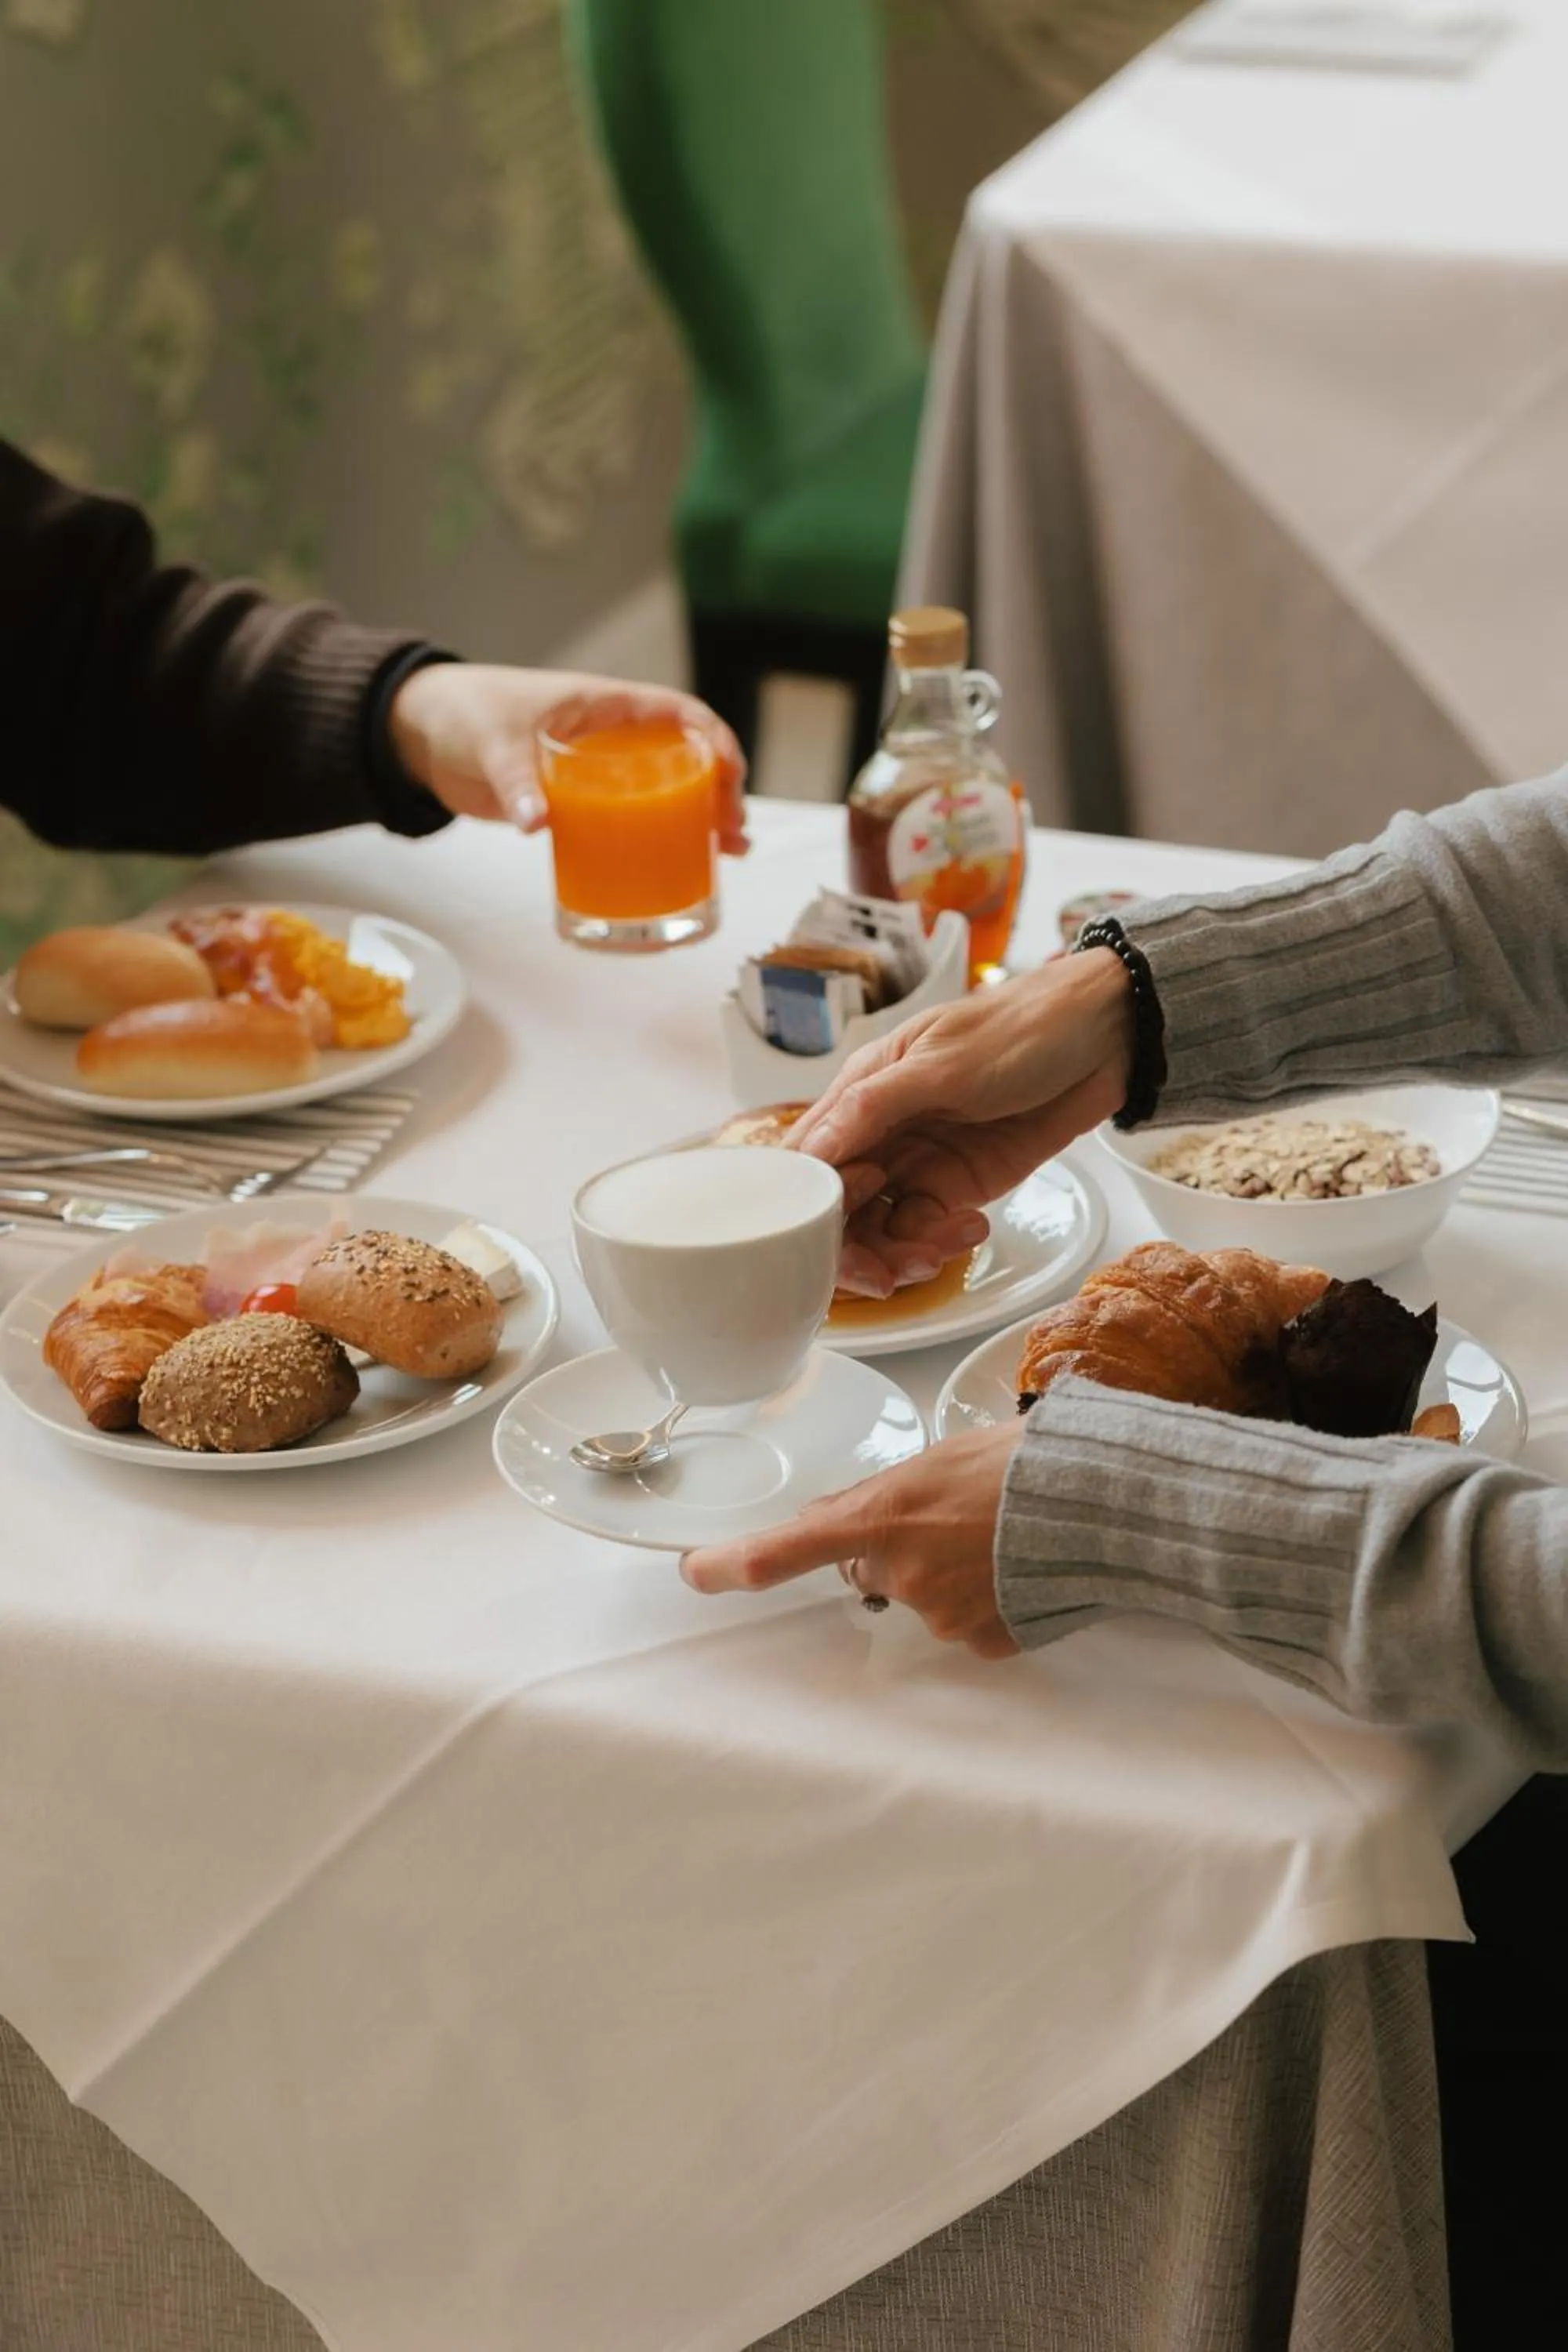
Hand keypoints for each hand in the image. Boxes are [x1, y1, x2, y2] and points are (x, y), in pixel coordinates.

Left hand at [387, 663, 748, 853]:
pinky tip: (680, 867)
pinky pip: (632, 820)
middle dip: (719, 792)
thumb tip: (536, 821)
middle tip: (731, 832)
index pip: (679, 713)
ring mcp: (599, 773)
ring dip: (700, 820)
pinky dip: (659, 840)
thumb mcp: (494, 742)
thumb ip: (515, 779)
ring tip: (728, 854)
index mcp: (605, 705)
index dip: (714, 739)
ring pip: (666, 793)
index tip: (730, 775)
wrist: (423, 735)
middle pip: (685, 760)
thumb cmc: (464, 714)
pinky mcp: (579, 803)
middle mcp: (612, 738)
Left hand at [681, 1424, 1021, 1659]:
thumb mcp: (935, 1461)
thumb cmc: (1020, 1463)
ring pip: (921, 1593)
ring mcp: (941, 1615)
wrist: (1099, 1502)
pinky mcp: (982, 1641)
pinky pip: (964, 1619)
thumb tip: (839, 1518)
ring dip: (945, 1567)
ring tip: (998, 1530)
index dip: (732, 1565)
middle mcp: (901, 1574)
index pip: (785, 1550)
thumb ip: (880, 1496)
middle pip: (869, 1566)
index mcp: (881, 1518)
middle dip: (894, 1545)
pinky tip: (1015, 1565)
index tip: (696, 1573)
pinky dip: (983, 1596)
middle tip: (951, 1511)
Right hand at [789, 950, 1134, 1296]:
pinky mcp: (959, 1187)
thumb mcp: (943, 1064)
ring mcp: (920, 1163)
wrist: (1107, 1039)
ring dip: (901, 1254)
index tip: (836, 1237)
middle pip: (839, 1210)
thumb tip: (812, 1150)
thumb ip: (873, 1108)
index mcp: (861, 1093)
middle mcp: (881, 1133)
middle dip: (855, 1250)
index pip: (809, 1164)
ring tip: (937, 1253)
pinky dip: (942, 1243)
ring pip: (881, 1230)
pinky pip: (928, 1232)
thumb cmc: (1022, 1028)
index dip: (812, 1209)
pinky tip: (973, 1228)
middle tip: (887, 1274)